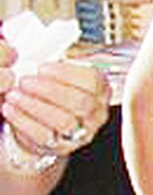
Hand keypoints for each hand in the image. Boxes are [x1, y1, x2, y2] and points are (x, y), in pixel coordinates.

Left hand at [1, 48, 109, 162]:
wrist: (42, 124)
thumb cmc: (50, 94)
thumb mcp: (58, 75)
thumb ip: (54, 64)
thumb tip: (33, 47)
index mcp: (100, 91)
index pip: (93, 81)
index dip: (67, 73)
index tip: (43, 67)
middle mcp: (96, 113)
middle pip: (80, 102)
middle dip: (48, 89)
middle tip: (25, 80)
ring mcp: (82, 133)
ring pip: (63, 120)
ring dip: (34, 105)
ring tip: (14, 94)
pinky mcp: (62, 147)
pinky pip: (43, 135)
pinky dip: (23, 120)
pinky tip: (10, 108)